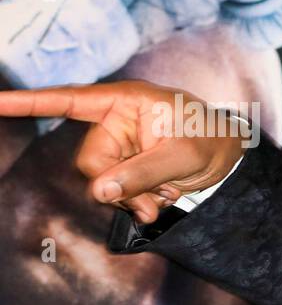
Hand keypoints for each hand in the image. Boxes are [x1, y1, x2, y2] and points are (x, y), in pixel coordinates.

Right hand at [0, 80, 247, 224]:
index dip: (28, 103)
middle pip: (90, 162)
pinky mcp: (125, 167)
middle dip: (118, 187)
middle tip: (154, 203)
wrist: (229, 155)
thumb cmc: (211, 139)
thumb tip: (98, 191)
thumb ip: (140, 173)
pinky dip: (138, 201)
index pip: (67, 101)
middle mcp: (114, 121)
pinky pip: (115, 191)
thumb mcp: (182, 156)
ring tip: (165, 198)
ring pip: (101, 183)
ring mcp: (119, 146)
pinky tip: (163, 197)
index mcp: (124, 101)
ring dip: (131, 199)